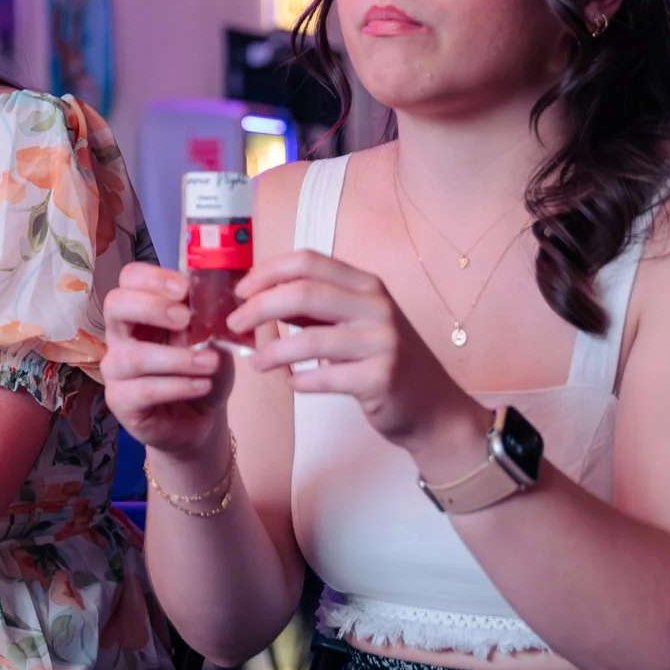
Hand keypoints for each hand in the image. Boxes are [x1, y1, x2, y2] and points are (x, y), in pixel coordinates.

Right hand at [101, 263, 235, 463]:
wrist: (203, 415)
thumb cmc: (202, 368)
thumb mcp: (214, 336)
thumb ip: (210, 315)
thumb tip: (216, 296)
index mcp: (141, 309)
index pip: (130, 278)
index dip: (154, 278)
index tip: (185, 289)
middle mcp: (120, 334)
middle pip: (116, 305)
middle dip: (152, 307)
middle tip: (186, 318)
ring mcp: (116, 368)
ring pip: (134, 356)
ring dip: (178, 358)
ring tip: (210, 363)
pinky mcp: (121, 401)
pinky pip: (143, 390)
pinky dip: (178, 386)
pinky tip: (202, 385)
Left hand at [228, 249, 486, 466]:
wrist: (435, 408)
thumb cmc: (384, 362)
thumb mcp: (354, 323)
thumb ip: (315, 309)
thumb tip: (259, 297)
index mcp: (367, 285)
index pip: (308, 261)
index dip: (267, 272)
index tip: (240, 291)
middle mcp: (377, 306)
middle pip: (303, 293)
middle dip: (259, 308)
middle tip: (235, 325)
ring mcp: (382, 341)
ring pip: (309, 339)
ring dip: (273, 352)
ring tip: (256, 364)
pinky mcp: (382, 377)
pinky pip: (325, 377)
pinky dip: (301, 381)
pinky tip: (293, 384)